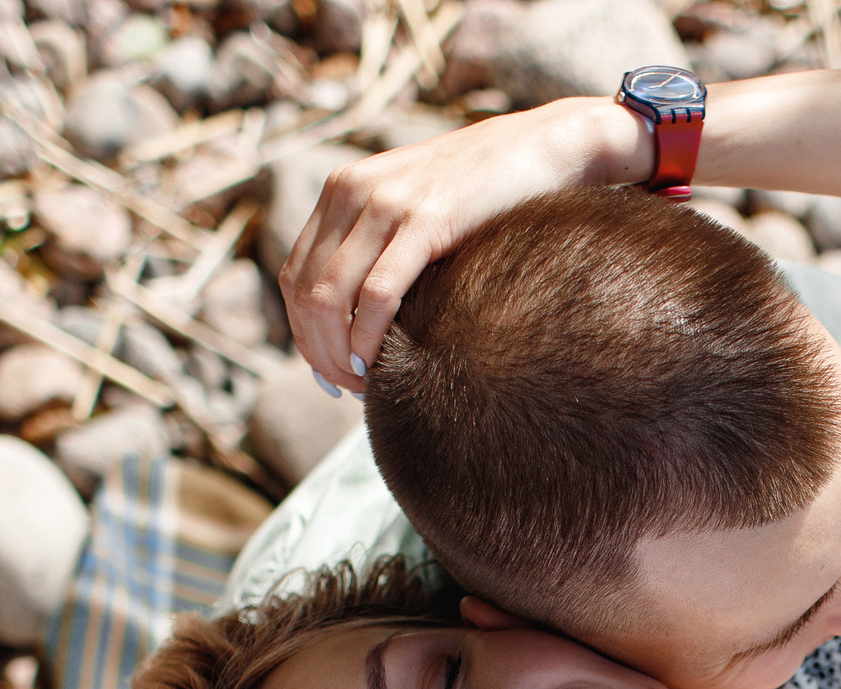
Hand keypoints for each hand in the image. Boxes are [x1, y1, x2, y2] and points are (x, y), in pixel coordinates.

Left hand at [278, 97, 643, 393]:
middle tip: (347, 389)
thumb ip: (384, 246)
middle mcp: (353, 190)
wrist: (545, 146)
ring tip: (364, 385)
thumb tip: (363, 318)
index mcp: (343, 189)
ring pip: (329, 297)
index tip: (331, 372)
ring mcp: (386, 202)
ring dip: (339, 353)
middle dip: (319, 352)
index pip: (295, 276)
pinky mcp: (424, 219)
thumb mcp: (419, 210)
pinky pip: (376, 293)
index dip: (304, 335)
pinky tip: (379, 367)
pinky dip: (367, 338)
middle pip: (305, 292)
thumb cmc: (489, 193)